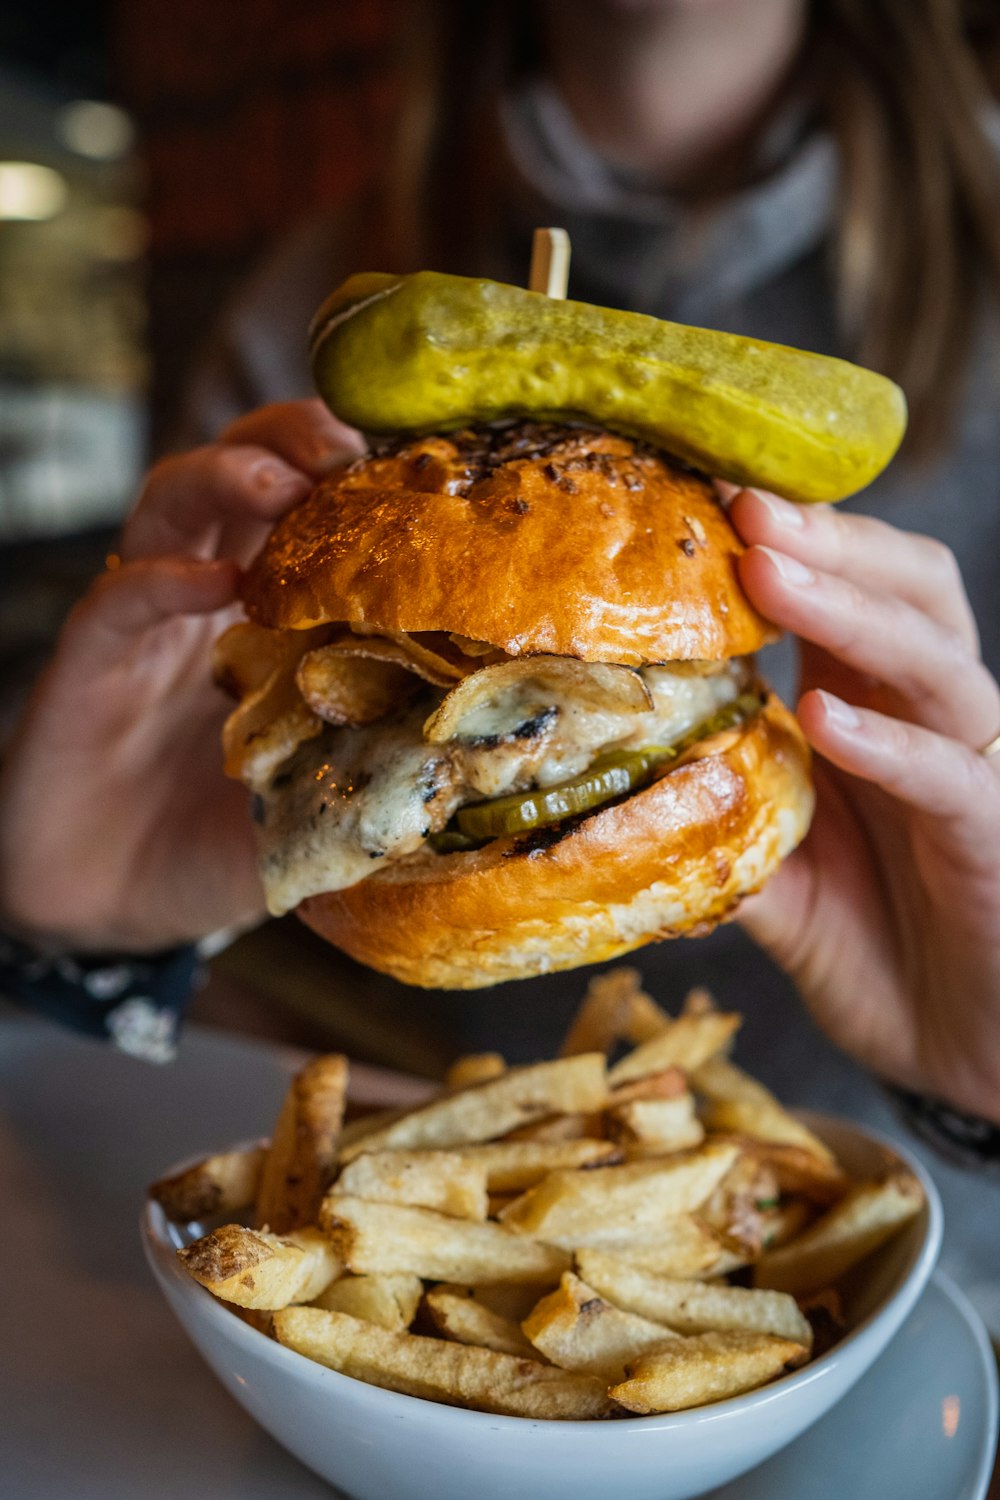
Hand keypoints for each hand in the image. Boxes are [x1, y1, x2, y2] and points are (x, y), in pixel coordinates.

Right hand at [0, 400, 362, 952]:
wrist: (107, 908)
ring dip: (224, 477)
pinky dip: (162, 582)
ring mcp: (146, 626)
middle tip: (342, 448)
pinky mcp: (86, 667)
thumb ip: (387, 785)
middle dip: (290, 440)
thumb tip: (489, 782)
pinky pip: (117, 602)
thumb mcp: (321, 815)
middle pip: (242, 474)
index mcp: (273, 620)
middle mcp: (209, 601)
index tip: (413, 461)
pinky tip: (210, 584)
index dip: (354, 475)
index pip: (312, 515)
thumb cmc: (219, 851)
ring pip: (171, 506)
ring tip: (278, 482)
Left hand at [728, 487, 999, 1122]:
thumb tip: (606, 803)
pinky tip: (828, 719)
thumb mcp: (776, 883)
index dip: (794, 541)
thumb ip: (713, 833)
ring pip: (935, 659)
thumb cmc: (880, 950)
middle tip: (744, 505)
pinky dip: (890, 743)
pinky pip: (951, 776)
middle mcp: (927, 721)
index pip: (850, 591)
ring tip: (772, 572)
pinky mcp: (994, 836)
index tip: (707, 496)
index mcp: (874, 708)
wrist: (968, 1052)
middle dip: (830, 541)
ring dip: (851, 610)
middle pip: (907, 590)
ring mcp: (970, 772)